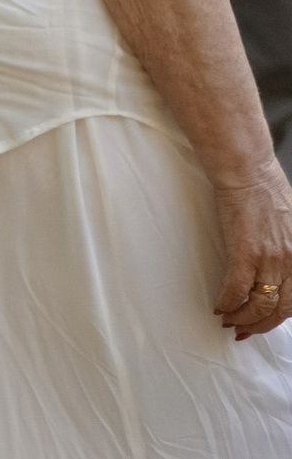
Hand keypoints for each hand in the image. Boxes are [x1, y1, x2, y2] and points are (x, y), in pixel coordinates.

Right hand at [212, 166, 291, 338]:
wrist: (248, 172)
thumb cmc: (266, 192)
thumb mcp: (291, 227)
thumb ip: (288, 251)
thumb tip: (275, 272)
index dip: (277, 319)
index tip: (261, 324)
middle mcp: (291, 262)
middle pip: (279, 309)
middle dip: (259, 325)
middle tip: (242, 330)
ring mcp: (270, 258)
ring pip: (259, 304)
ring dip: (241, 317)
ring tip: (227, 320)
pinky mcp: (245, 252)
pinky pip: (236, 288)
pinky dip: (227, 302)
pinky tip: (218, 306)